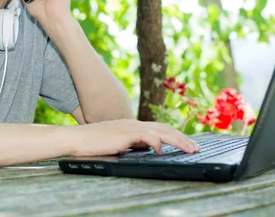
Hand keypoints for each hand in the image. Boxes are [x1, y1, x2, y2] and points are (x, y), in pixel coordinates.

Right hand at [69, 119, 200, 156]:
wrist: (77, 139)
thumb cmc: (94, 144)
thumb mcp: (118, 143)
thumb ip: (132, 144)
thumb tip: (147, 149)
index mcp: (133, 125)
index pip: (160, 128)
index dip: (175, 135)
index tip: (187, 143)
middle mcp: (134, 123)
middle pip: (164, 128)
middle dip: (182, 138)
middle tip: (196, 147)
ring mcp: (130, 128)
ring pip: (161, 132)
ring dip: (178, 141)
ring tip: (190, 150)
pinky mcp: (125, 134)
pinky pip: (146, 136)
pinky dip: (157, 143)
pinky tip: (162, 151)